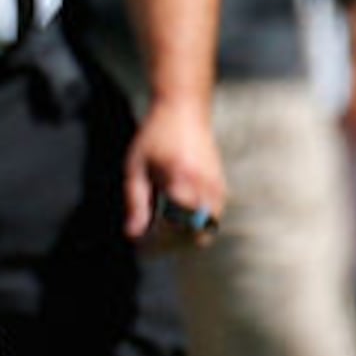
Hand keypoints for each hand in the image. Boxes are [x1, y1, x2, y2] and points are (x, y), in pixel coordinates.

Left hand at [124, 99, 225, 250]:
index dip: (156, 243)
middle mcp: (203, 187)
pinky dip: (196, 223)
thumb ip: (136, 203)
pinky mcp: (222, 186)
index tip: (141, 247)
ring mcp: (217, 187)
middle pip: (194, 236)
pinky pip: (213, 218)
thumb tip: (133, 235)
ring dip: (186, 235)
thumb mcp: (136, 167)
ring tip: (163, 226)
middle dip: (173, 245)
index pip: (172, 229)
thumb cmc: (155, 135)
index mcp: (180, 181)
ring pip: (207, 230)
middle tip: (152, 240)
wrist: (185, 109)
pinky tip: (176, 213)